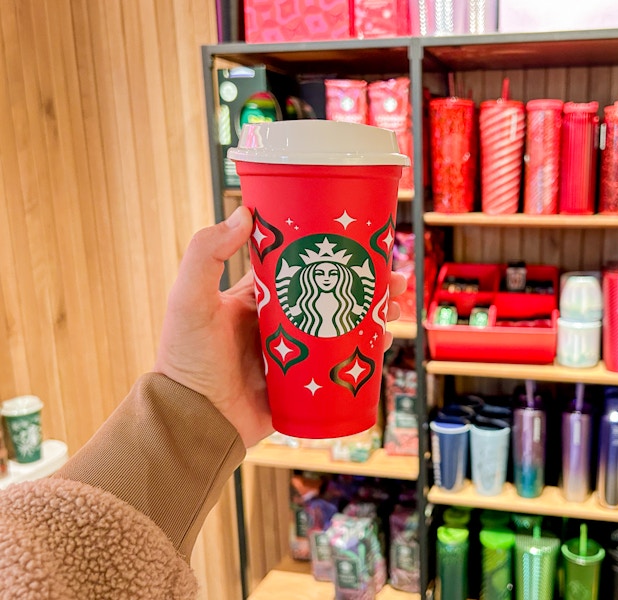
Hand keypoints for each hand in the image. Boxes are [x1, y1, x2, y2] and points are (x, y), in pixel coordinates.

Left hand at [154, 206, 406, 447]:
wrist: (194, 421)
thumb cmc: (185, 360)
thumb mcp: (190, 299)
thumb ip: (206, 254)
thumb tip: (245, 213)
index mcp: (258, 300)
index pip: (302, 270)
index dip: (332, 257)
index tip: (358, 243)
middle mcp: (281, 324)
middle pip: (333, 297)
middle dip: (367, 285)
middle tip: (394, 278)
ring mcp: (297, 355)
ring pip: (345, 328)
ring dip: (375, 315)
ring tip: (397, 307)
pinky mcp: (306, 385)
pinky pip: (343, 366)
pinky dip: (367, 353)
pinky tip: (384, 342)